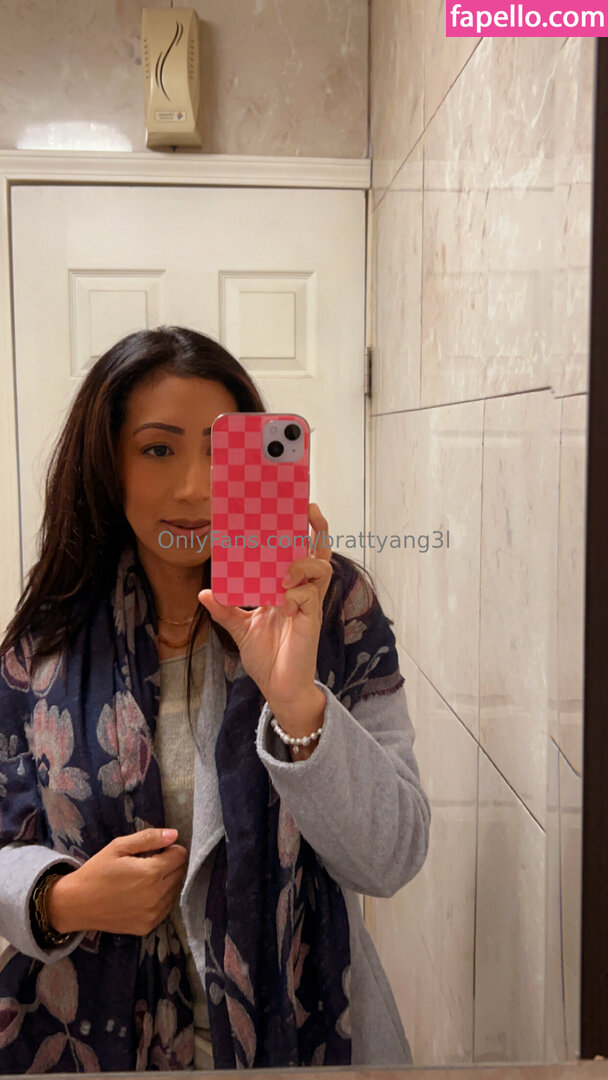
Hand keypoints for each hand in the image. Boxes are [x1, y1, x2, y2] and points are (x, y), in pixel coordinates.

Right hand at [46, 828, 187, 935]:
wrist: (76, 904)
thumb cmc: (97, 871)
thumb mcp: (119, 847)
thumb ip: (149, 838)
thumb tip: (174, 834)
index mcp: (151, 873)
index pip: (180, 856)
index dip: (170, 849)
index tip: (156, 850)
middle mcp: (156, 895)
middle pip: (180, 873)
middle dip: (170, 864)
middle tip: (149, 863)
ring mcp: (153, 914)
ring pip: (175, 891)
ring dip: (167, 882)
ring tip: (144, 879)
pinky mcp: (147, 926)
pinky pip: (166, 908)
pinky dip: (161, 899)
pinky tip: (143, 894)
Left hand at [198, 502, 332, 720]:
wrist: (278, 688)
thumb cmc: (267, 657)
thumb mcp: (239, 629)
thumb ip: (225, 609)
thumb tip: (204, 592)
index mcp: (288, 589)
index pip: (300, 553)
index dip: (302, 531)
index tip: (296, 508)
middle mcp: (302, 592)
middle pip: (320, 552)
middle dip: (317, 529)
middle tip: (309, 510)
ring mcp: (309, 606)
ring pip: (321, 570)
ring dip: (303, 564)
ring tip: (284, 574)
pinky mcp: (310, 622)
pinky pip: (309, 598)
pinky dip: (295, 595)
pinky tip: (282, 602)